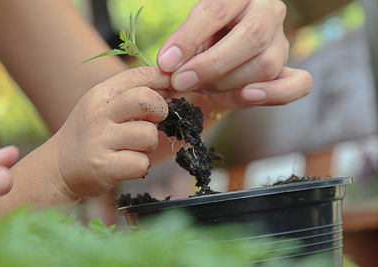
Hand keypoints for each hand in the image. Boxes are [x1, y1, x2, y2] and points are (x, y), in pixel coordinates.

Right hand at [52, 67, 169, 197]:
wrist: (58, 168)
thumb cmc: (91, 135)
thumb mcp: (104, 107)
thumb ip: (132, 95)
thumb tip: (172, 85)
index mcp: (101, 93)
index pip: (141, 74)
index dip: (166, 81)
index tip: (174, 92)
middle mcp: (98, 112)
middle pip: (146, 99)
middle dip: (160, 111)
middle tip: (154, 122)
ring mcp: (99, 139)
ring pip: (148, 134)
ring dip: (150, 144)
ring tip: (135, 147)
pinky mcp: (102, 166)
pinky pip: (141, 163)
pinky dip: (141, 166)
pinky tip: (128, 164)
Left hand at [157, 0, 311, 106]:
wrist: (222, 57)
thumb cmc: (203, 43)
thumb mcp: (191, 38)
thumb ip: (183, 48)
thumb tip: (168, 66)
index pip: (217, 9)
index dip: (189, 38)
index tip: (166, 63)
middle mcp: (268, 11)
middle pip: (252, 36)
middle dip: (211, 65)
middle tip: (181, 82)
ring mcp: (282, 41)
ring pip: (266, 64)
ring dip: (228, 83)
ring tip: (203, 88)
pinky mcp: (290, 69)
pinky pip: (299, 83)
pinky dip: (275, 94)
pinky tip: (248, 96)